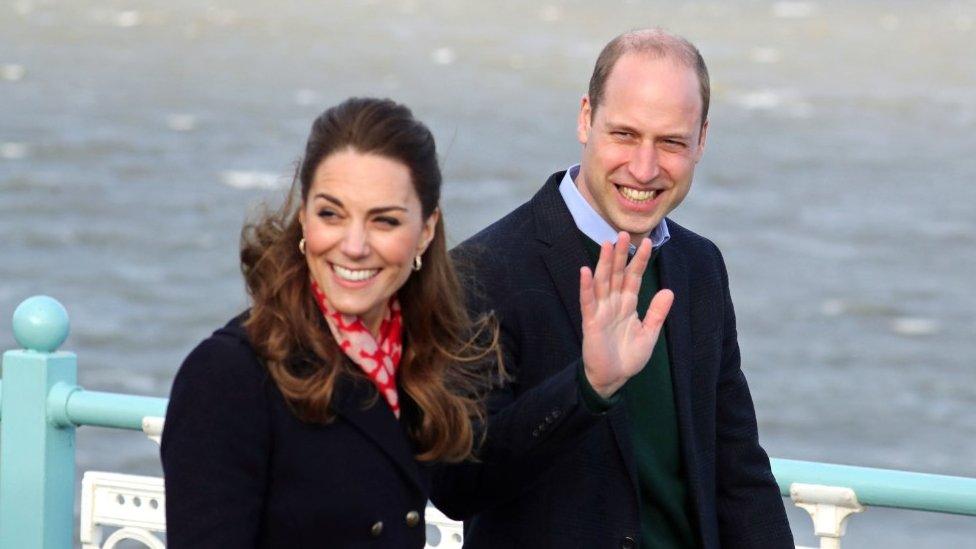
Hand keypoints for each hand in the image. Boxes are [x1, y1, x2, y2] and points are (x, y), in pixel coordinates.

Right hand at [580, 232, 673, 398]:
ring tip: (607, 244)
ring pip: (602, 282)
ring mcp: (601, 311)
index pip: (634, 278)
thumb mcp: (649, 334)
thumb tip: (669, 291)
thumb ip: (657, 313)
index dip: (639, 261)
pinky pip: (587, 301)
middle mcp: (614, 303)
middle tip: (624, 233)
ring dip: (604, 263)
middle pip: (617, 274)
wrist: (613, 378)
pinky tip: (585, 270)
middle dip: (621, 255)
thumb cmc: (628, 357)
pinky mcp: (590, 321)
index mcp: (628, 305)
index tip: (647, 242)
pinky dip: (585, 286)